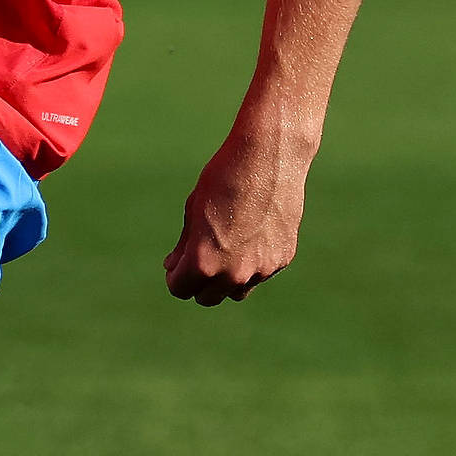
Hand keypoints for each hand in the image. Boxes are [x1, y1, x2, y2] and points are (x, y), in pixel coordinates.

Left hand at [163, 127, 307, 304]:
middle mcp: (232, 274)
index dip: (176, 275)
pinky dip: (253, 262)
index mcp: (203, 263)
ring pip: (236, 291)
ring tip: (227, 247)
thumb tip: (173, 268)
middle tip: (201, 255)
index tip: (179, 261)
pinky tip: (253, 233)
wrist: (269, 158)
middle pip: (207, 297)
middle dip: (200, 281)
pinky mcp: (282, 259)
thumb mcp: (193, 211)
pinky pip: (261, 273)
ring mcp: (261, 270)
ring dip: (227, 278)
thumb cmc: (223, 179)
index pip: (180, 289)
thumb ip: (184, 246)